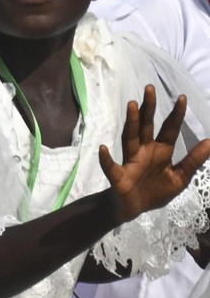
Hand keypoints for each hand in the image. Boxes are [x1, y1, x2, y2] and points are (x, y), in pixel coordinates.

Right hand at [99, 86, 209, 223]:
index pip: (170, 129)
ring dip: (131, 123)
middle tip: (150, 88)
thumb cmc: (156, 191)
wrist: (135, 209)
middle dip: (149, 108)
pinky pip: (111, 167)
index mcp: (161, 151)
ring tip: (132, 105)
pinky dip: (106, 159)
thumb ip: (194, 161)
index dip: (176, 115)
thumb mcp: (181, 178)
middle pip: (147, 126)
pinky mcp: (119, 177)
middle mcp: (145, 151)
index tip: (182, 97)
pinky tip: (102, 149)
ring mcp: (131, 162)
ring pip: (130, 139)